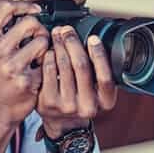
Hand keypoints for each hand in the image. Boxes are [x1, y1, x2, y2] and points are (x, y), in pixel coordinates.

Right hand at [0, 0, 49, 152]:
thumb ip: (4, 24)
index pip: (6, 8)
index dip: (24, 5)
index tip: (35, 11)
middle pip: (29, 22)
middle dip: (40, 28)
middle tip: (39, 39)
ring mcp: (10, 67)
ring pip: (42, 41)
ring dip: (46, 47)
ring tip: (40, 57)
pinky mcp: (26, 81)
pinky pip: (47, 62)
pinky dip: (47, 65)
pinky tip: (39, 73)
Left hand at [36, 25, 116, 139]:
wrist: (63, 123)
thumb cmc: (82, 99)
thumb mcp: (98, 90)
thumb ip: (99, 71)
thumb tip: (92, 39)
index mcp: (105, 102)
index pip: (105, 77)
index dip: (99, 55)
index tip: (93, 37)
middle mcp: (87, 106)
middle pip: (81, 66)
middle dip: (73, 43)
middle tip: (67, 30)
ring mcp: (66, 106)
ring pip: (63, 66)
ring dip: (60, 45)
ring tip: (57, 35)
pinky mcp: (48, 103)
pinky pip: (48, 71)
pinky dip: (49, 56)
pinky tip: (49, 50)